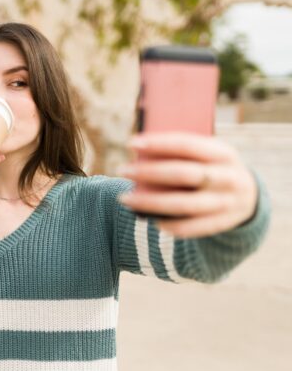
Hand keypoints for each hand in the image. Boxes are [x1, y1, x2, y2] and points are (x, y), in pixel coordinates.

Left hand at [117, 132, 258, 237]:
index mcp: (224, 153)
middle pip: (183, 174)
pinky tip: (148, 219)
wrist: (248, 196)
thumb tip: (141, 153)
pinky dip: (168, 224)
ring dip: (150, 202)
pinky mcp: (221, 224)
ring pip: (183, 204)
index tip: (132, 143)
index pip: (188, 145)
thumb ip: (183, 153)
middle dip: (149, 172)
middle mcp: (228, 177)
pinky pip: (190, 227)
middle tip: (122, 170)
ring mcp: (226, 203)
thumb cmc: (211, 168)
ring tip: (125, 199)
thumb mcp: (207, 154)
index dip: (159, 143)